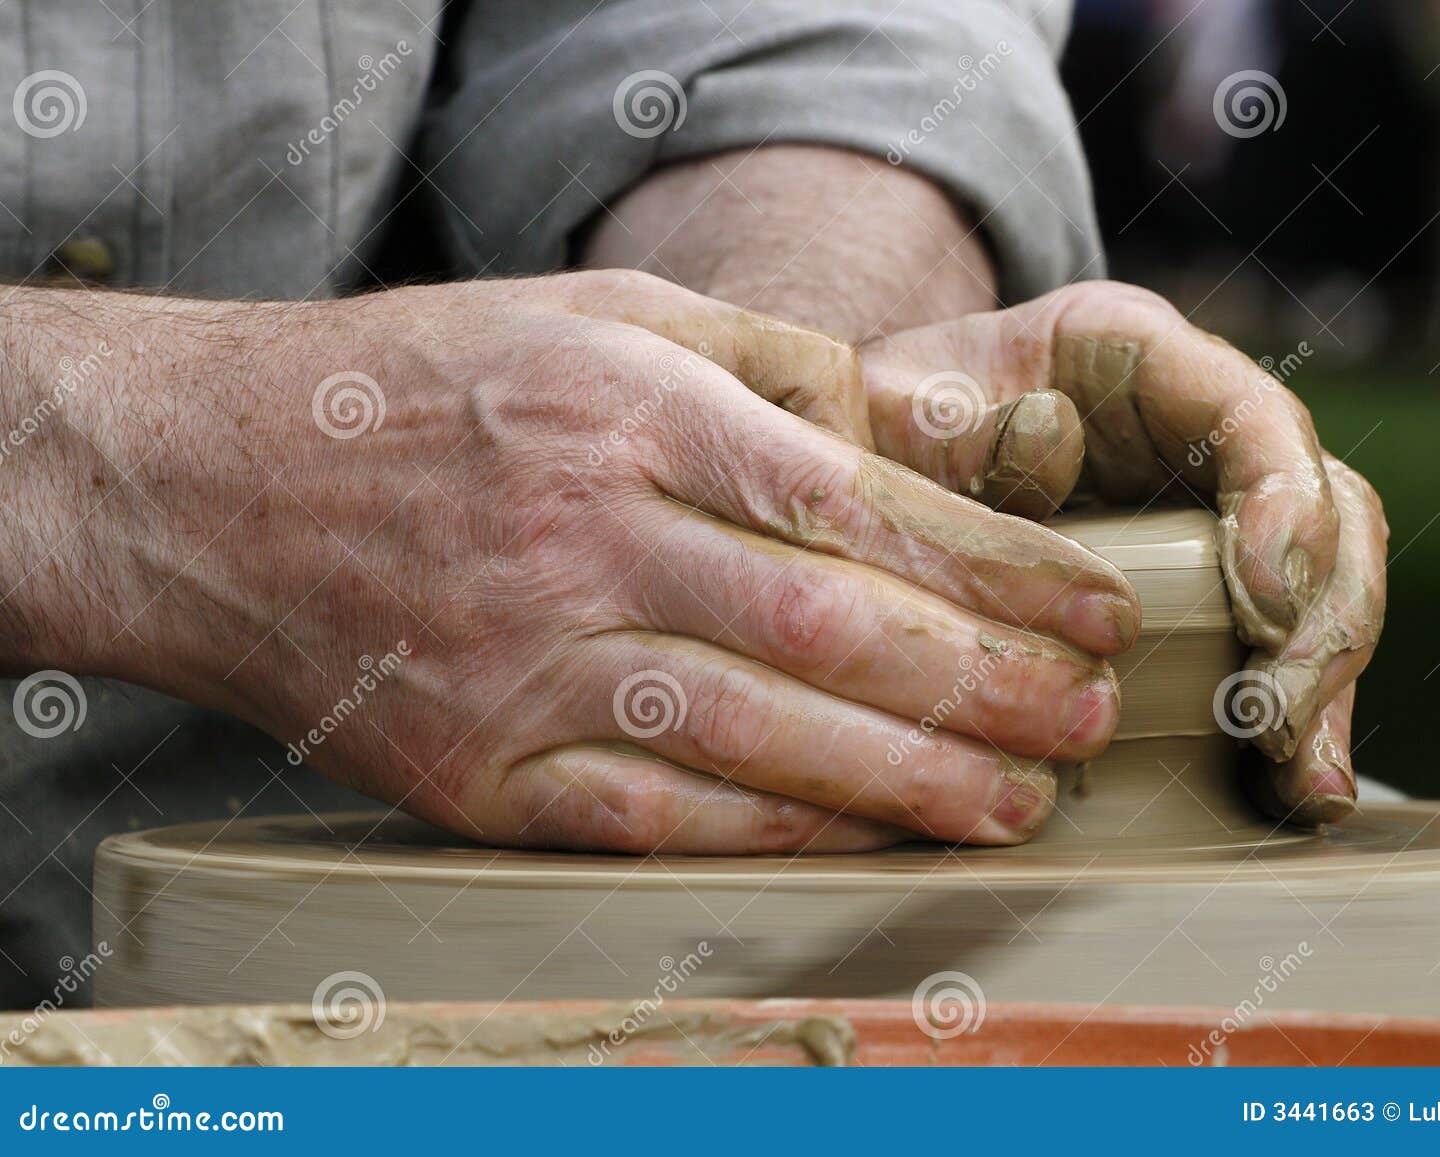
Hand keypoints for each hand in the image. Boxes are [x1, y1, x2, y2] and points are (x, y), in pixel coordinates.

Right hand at [3, 274, 1137, 851]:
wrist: (209, 485)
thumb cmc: (422, 388)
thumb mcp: (593, 316)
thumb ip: (770, 361)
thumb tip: (931, 432)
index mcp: (622, 410)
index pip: (853, 502)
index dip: (994, 567)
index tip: (1088, 605)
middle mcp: (579, 538)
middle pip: (831, 631)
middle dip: (988, 683)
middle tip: (1089, 717)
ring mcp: (523, 668)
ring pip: (764, 738)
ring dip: (915, 779)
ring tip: (1022, 795)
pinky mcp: (478, 771)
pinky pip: (661, 817)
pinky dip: (783, 833)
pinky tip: (876, 837)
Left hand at [856, 282, 1388, 824]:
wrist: (880, 455)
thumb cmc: (887, 427)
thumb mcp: (894, 411)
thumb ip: (958, 427)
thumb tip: (1052, 446)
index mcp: (1130, 355)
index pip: (1247, 410)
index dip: (1282, 500)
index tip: (1264, 600)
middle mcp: (1196, 426)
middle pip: (1324, 504)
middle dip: (1320, 618)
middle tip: (1277, 717)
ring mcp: (1214, 509)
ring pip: (1325, 583)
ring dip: (1323, 685)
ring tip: (1306, 782)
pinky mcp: (1208, 590)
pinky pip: (1278, 645)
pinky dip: (1293, 716)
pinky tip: (1294, 791)